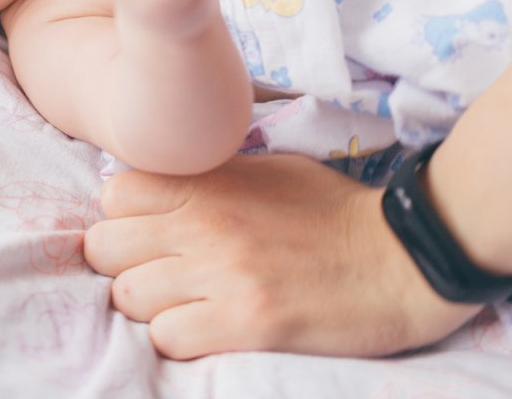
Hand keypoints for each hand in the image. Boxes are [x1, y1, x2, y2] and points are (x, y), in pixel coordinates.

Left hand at [83, 154, 480, 357]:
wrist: (405, 256)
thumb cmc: (336, 212)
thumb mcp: (267, 171)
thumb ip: (208, 180)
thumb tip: (156, 190)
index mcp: (209, 181)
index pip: (115, 194)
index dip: (124, 218)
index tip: (147, 234)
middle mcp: (205, 223)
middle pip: (106, 249)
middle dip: (123, 266)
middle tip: (159, 277)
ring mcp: (223, 274)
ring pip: (128, 298)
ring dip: (150, 309)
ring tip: (186, 308)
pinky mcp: (247, 322)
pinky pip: (167, 339)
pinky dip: (179, 340)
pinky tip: (209, 332)